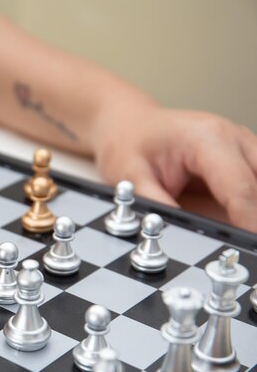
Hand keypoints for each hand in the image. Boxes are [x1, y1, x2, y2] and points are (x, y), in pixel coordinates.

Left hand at [93, 104, 256, 232]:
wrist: (129, 124)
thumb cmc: (129, 144)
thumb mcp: (129, 176)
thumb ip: (156, 204)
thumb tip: (178, 233)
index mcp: (205, 138)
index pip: (240, 188)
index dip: (249, 222)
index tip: (250, 247)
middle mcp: (232, 137)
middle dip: (256, 217)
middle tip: (245, 246)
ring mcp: (244, 145)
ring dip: (255, 210)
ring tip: (243, 237)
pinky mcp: (246, 157)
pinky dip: (253, 204)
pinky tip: (244, 223)